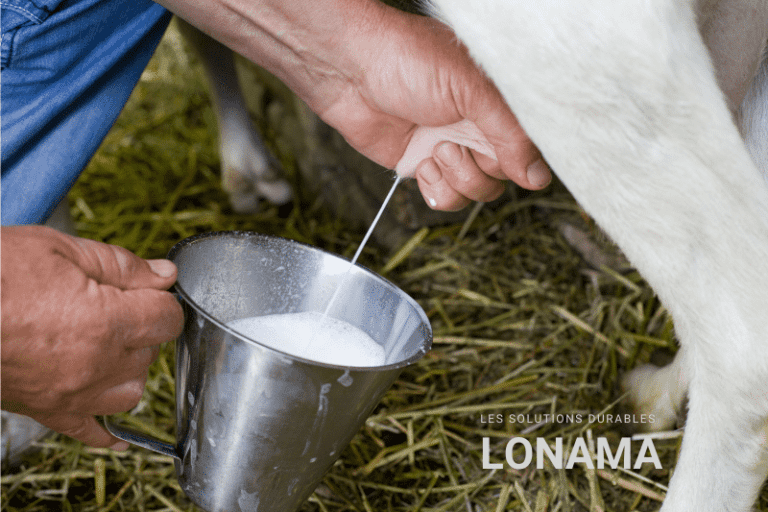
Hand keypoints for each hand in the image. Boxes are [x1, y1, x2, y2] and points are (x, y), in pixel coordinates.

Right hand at [1, 226, 183, 447]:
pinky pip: (90, 432)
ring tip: (104, 345)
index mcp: (106, 321)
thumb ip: (121, 266)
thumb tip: (164, 275)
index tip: (146, 292)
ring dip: (128, 369)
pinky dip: (107, 432)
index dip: (160, 300)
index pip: (168, 319)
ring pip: (131, 392)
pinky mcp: (46, 410)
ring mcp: (72, 393)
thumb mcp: (60, 249)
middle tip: (113, 307)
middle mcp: (96, 364)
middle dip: (141, 328)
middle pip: (150, 352)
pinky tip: (119, 435)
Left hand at [157, 0, 548, 211]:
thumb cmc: (408, 59)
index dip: (517, 160)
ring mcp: (450, 149)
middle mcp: (478, 128)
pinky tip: (421, 162)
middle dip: (478, 169)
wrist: (350, 70)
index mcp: (498, 104)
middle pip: (502, 178)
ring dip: (455, 179)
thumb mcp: (471, 89)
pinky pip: (445, 198)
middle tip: (452, 143)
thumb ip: (510, 134)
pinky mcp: (423, 165)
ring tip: (434, 149)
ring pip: (475, 193)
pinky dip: (435, 188)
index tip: (497, 153)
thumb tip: (538, 176)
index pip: (529, 149)